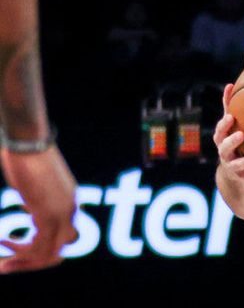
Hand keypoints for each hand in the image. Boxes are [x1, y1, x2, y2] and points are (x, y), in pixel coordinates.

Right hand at [0, 145, 76, 273]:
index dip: (40, 247)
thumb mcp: (36, 184)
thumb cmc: (27, 157)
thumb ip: (37, 199)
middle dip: (33, 262)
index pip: (64, 237)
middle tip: (8, 265)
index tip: (16, 247)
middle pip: (58, 250)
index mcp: (71, 201)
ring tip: (3, 263)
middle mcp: (72, 209)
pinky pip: (38, 246)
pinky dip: (20, 252)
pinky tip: (2, 243)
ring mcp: (63, 213)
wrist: (28, 142)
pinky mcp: (49, 214)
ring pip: (48, 253)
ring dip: (24, 262)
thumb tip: (30, 206)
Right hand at [214, 83, 243, 184]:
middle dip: (231, 142)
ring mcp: (233, 166)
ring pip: (236, 165)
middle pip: (224, 148)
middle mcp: (225, 153)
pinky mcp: (243, 178)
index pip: (220, 131)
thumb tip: (230, 84)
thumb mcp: (230, 124)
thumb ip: (230, 106)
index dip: (224, 125)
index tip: (231, 117)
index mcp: (222, 139)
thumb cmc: (233, 138)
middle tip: (241, 134)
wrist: (233, 169)